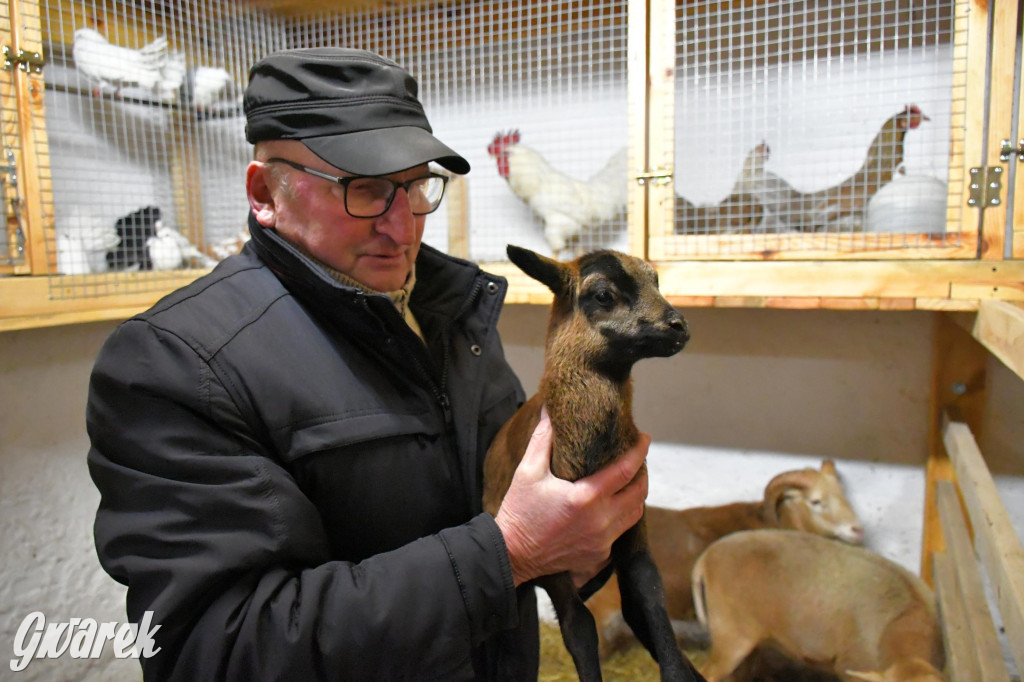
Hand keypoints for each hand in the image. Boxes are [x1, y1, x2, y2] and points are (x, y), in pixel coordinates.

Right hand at [494, 409, 649, 587]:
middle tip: (637, 460)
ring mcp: (602, 541)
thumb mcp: (528, 471)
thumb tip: (550, 411)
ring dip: (636, 496)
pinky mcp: (598, 555)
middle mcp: (601, 521)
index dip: (640, 451)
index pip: (626, 470)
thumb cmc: (519, 511)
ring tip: (628, 482)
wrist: (512, 554)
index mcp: (586, 498)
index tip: (644, 438)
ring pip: (634, 515)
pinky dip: (622, 517)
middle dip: (643, 473)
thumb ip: (542, 439)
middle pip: (639, 493)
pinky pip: (620, 533)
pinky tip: (612, 508)